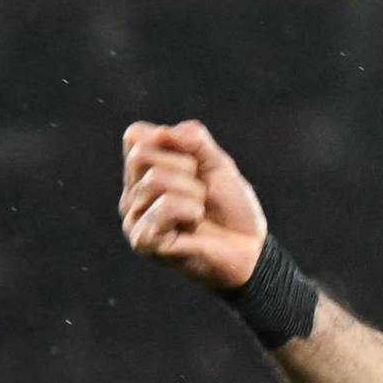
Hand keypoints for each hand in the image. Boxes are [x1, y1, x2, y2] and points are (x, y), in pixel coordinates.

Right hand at [119, 121, 267, 293]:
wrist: (250, 249)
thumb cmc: (231, 208)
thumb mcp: (216, 162)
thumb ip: (192, 138)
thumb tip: (162, 133)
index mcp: (143, 174)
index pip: (134, 136)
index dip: (169, 140)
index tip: (194, 164)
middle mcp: (132, 195)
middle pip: (141, 154)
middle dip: (183, 167)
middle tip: (200, 192)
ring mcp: (134, 219)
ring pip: (155, 180)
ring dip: (192, 193)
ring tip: (199, 212)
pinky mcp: (142, 242)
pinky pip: (165, 206)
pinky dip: (190, 211)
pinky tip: (193, 228)